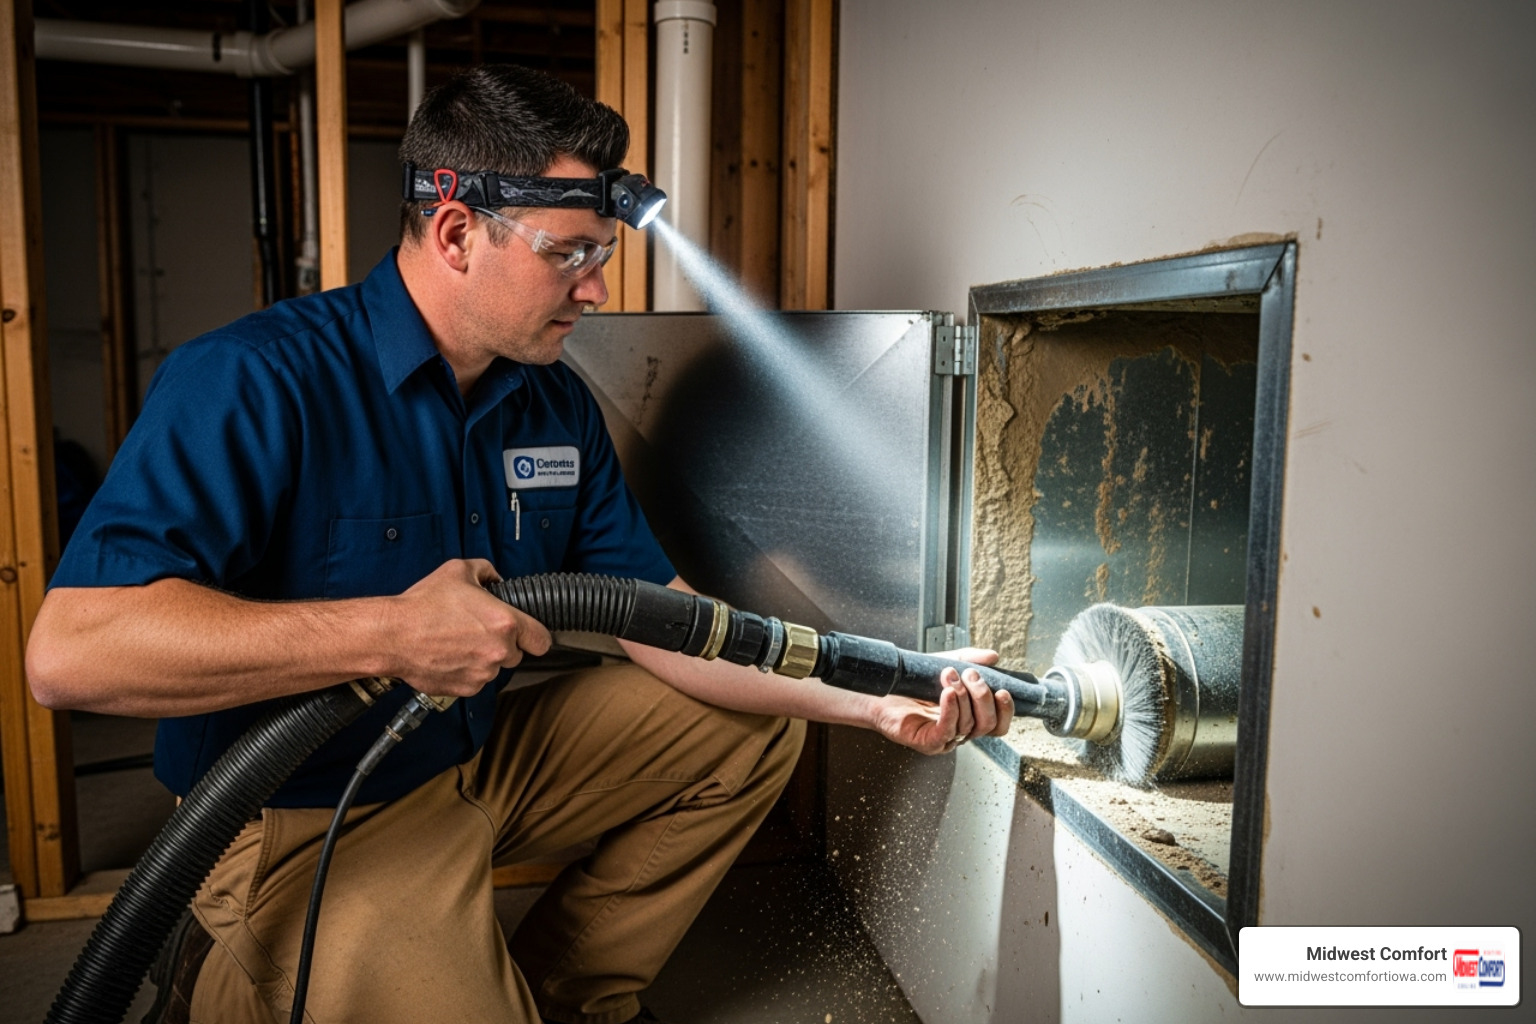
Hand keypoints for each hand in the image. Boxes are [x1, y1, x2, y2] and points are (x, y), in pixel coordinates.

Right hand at [382, 559, 551, 696]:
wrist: (393, 635)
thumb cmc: (423, 604)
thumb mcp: (458, 570)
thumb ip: (486, 571)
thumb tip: (496, 579)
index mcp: (505, 623)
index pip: (542, 640)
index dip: (535, 635)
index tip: (528, 633)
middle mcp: (498, 651)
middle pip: (516, 654)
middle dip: (503, 644)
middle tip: (479, 631)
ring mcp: (482, 673)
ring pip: (494, 668)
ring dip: (484, 658)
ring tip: (458, 641)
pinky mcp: (465, 688)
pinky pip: (475, 681)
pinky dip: (466, 671)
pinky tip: (448, 655)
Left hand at [869, 647, 1013, 755]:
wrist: (883, 690)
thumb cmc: (914, 682)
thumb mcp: (945, 663)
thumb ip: (969, 659)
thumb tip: (993, 657)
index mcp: (970, 717)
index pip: (998, 723)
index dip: (1006, 710)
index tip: (1002, 690)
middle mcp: (960, 730)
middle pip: (988, 725)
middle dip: (983, 698)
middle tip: (971, 675)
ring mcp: (945, 738)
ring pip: (968, 725)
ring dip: (962, 696)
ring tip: (949, 675)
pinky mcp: (927, 742)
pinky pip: (946, 730)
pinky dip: (950, 710)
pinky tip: (947, 693)